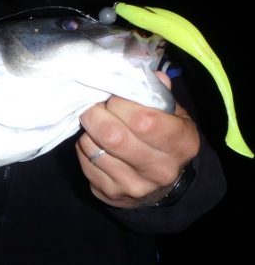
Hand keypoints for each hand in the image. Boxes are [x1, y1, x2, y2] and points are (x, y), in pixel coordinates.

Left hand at [76, 72, 199, 207]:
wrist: (162, 186)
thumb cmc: (165, 137)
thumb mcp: (173, 114)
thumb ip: (158, 92)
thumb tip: (145, 71)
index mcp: (181, 144)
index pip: (142, 120)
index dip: (121, 103)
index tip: (115, 97)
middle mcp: (160, 170)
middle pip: (113, 136)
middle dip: (97, 113)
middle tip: (96, 105)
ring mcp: (134, 186)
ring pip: (93, 148)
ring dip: (89, 130)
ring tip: (97, 123)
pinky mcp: (109, 193)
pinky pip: (84, 161)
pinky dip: (84, 146)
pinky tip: (95, 142)